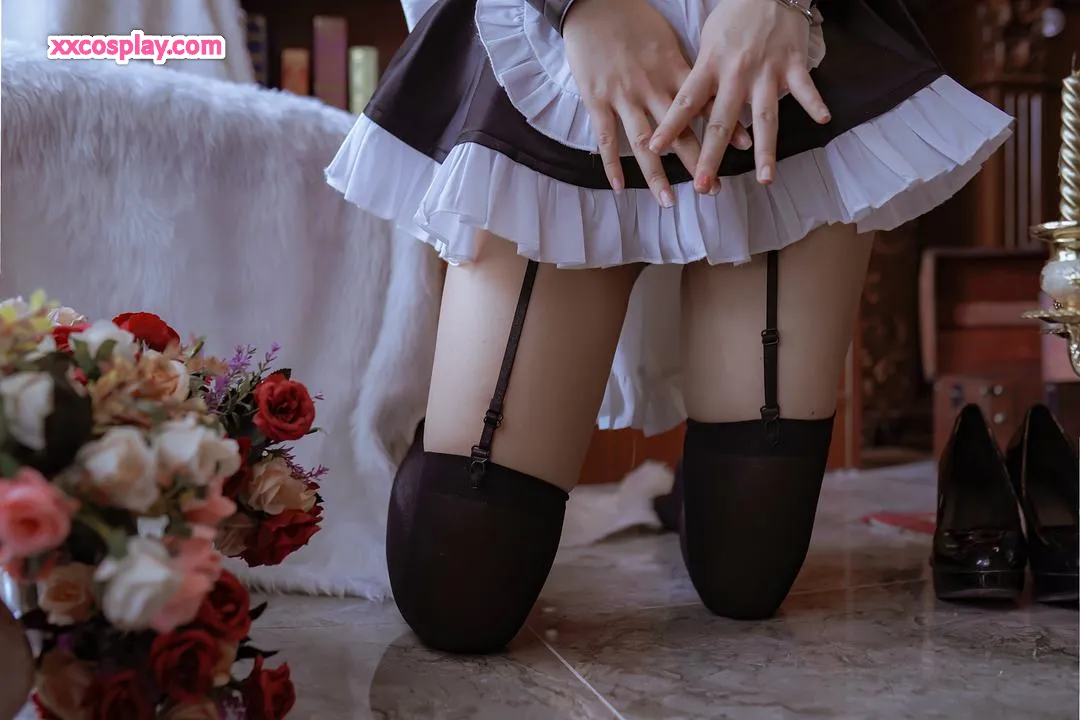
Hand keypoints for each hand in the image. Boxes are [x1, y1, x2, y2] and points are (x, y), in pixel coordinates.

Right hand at [563, 0, 750, 204]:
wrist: (594, 3)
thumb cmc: (632, 18)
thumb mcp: (667, 39)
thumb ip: (683, 67)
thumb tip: (707, 86)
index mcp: (673, 71)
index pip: (704, 105)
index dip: (725, 127)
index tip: (746, 148)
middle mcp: (651, 88)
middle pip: (679, 133)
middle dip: (697, 162)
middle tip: (713, 189)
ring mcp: (623, 96)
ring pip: (644, 143)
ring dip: (658, 175)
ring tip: (670, 201)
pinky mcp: (597, 99)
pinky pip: (606, 138)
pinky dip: (612, 164)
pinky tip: (620, 187)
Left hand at [649, 0, 830, 192]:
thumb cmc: (734, 16)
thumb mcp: (708, 42)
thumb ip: (701, 77)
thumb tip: (687, 112)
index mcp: (710, 66)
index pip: (685, 101)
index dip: (669, 126)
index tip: (654, 149)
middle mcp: (736, 73)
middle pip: (721, 122)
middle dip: (711, 157)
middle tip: (703, 186)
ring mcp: (767, 71)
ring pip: (765, 117)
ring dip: (765, 150)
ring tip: (764, 178)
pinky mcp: (794, 64)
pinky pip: (805, 88)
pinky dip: (814, 103)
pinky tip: (823, 120)